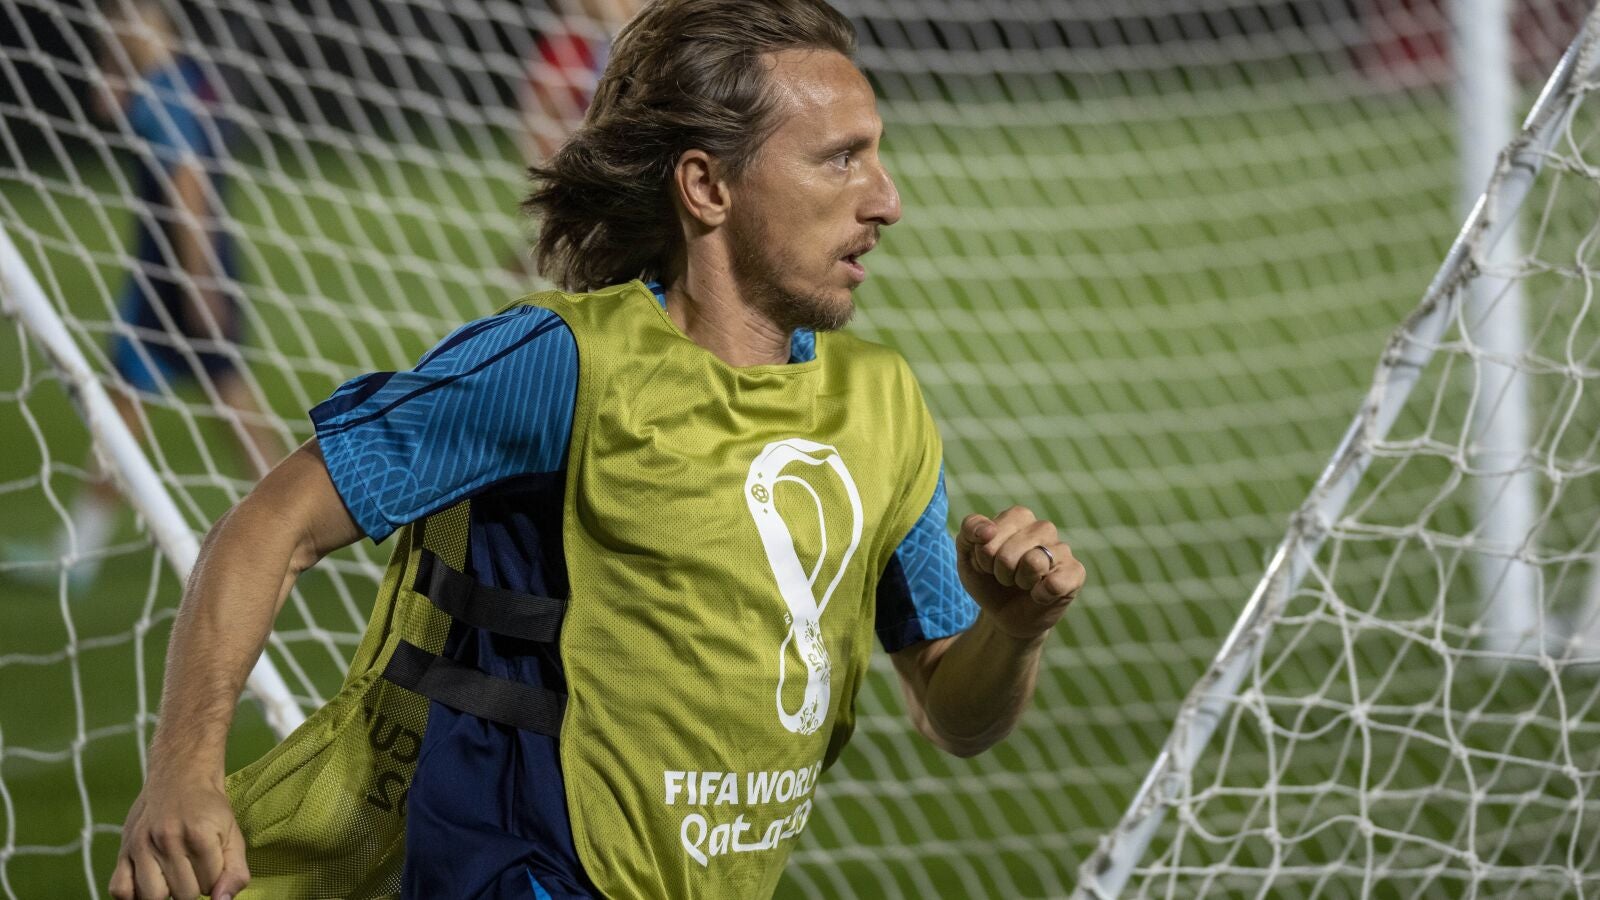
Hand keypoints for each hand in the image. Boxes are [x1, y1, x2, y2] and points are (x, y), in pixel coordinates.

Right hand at [110, 772, 248, 899]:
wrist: (179, 775)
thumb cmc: (209, 808)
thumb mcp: (233, 834)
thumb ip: (235, 871)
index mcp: (199, 835)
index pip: (210, 886)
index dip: (214, 880)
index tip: (212, 864)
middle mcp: (167, 840)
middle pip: (183, 895)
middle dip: (193, 888)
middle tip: (194, 869)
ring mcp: (141, 846)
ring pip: (153, 897)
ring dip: (167, 893)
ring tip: (174, 878)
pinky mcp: (123, 849)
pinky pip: (120, 890)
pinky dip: (134, 895)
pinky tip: (149, 882)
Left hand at [956, 506, 1085, 641]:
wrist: (1002, 614)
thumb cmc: (986, 578)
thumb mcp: (967, 554)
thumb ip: (969, 530)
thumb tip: (989, 529)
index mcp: (1018, 517)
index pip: (992, 532)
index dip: (984, 555)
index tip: (986, 562)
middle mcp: (1043, 528)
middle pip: (1009, 552)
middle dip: (1000, 572)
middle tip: (1005, 577)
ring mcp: (1062, 550)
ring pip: (1034, 562)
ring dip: (1019, 582)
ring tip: (1022, 583)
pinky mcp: (1075, 573)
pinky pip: (1056, 582)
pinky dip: (1041, 594)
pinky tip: (1038, 596)